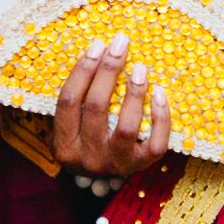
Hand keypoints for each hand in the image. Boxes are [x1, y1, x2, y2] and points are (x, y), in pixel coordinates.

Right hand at [53, 33, 173, 180]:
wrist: (101, 179)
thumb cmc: (84, 139)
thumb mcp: (70, 125)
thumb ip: (77, 98)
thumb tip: (97, 52)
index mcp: (63, 145)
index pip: (68, 101)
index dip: (83, 70)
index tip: (98, 45)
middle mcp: (87, 158)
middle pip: (96, 107)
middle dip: (109, 70)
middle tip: (120, 44)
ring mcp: (116, 164)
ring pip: (126, 125)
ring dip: (134, 92)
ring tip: (140, 67)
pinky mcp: (141, 165)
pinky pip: (155, 141)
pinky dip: (160, 116)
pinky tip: (158, 92)